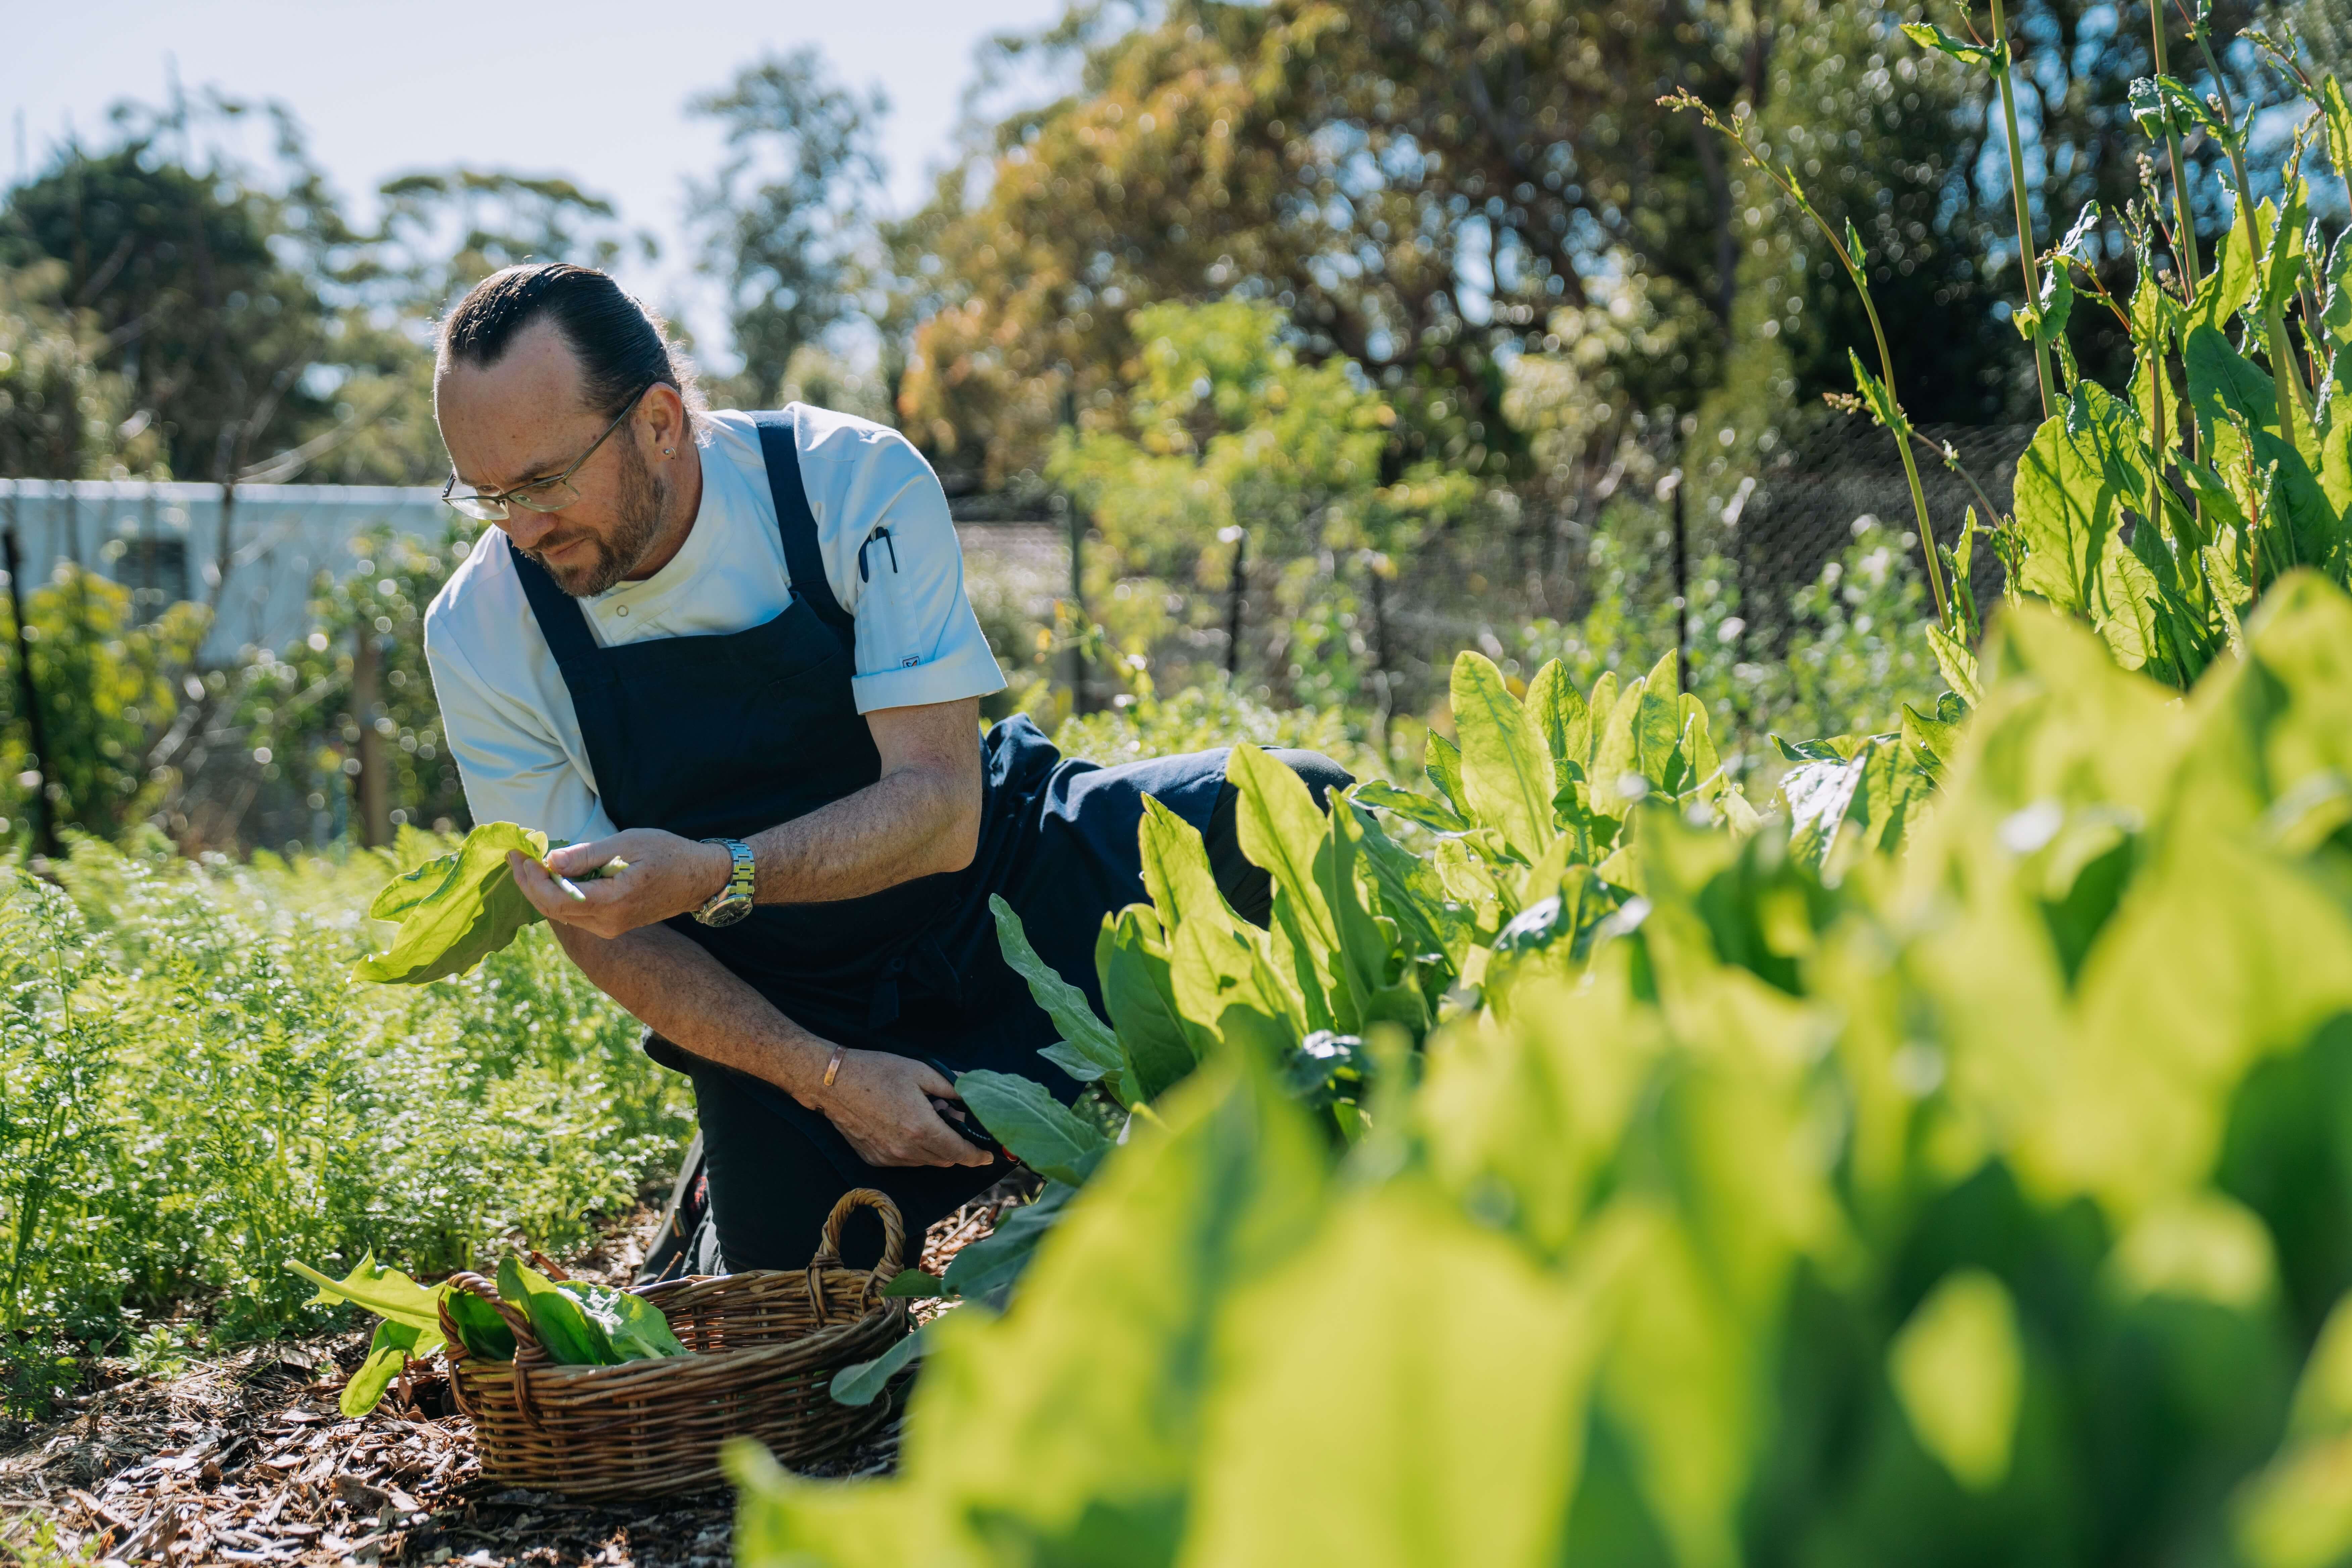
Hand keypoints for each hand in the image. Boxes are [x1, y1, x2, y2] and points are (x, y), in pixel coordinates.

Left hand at [508, 829, 731, 938]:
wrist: (700, 878)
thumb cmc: (669, 854)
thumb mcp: (628, 843)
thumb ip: (587, 855)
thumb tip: (550, 860)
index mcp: (613, 902)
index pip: (557, 899)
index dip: (533, 879)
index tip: (522, 854)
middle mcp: (608, 923)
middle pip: (553, 910)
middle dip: (529, 884)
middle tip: (516, 857)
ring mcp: (609, 927)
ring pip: (561, 914)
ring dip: (540, 890)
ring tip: (528, 863)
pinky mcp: (611, 925)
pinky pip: (575, 913)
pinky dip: (557, 895)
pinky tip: (552, 875)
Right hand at [811, 1050, 998, 1168]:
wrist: (833, 1083)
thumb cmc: (877, 1072)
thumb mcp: (921, 1072)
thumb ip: (952, 1088)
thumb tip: (973, 1096)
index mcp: (922, 1128)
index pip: (960, 1152)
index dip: (978, 1156)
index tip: (989, 1155)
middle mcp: (907, 1150)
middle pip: (946, 1159)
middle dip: (957, 1146)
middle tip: (952, 1120)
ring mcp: (889, 1158)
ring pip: (926, 1162)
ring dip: (935, 1148)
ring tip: (926, 1119)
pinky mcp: (875, 1159)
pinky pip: (906, 1161)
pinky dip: (914, 1150)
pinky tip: (906, 1127)